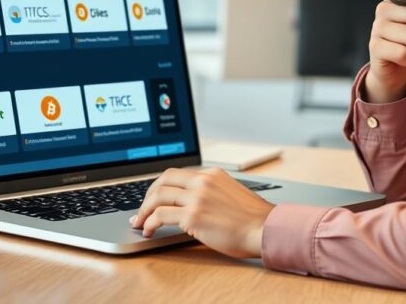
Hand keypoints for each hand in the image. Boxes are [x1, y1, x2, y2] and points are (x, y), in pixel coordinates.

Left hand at [129, 167, 275, 257]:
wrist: (264, 229)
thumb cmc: (252, 218)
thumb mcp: (232, 193)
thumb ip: (212, 192)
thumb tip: (193, 202)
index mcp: (212, 174)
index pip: (177, 174)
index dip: (160, 186)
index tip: (153, 197)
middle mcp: (203, 182)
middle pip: (163, 180)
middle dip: (148, 195)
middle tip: (142, 209)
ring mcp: (197, 198)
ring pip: (158, 197)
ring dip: (144, 210)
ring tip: (140, 222)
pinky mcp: (193, 216)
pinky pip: (161, 216)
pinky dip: (149, 223)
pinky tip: (148, 230)